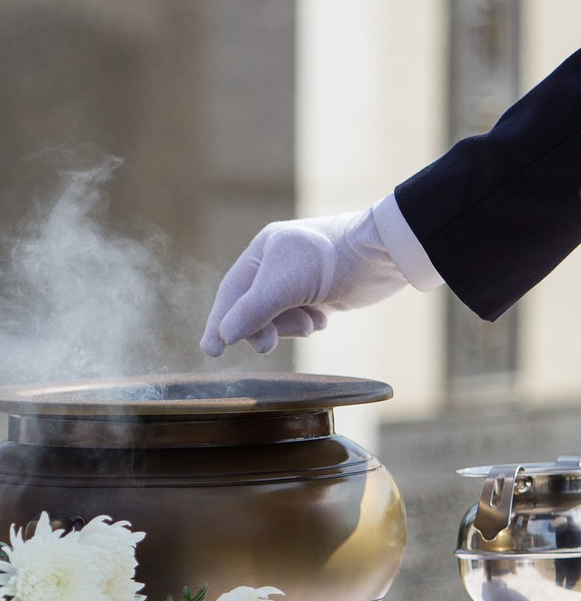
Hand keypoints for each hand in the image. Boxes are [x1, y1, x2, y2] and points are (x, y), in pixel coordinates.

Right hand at [200, 208, 410, 354]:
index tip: (211, 350)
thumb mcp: (287, 285)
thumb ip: (253, 310)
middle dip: (263, 328)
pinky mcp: (319, 292)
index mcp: (262, 251)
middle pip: (252, 308)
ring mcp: (298, 278)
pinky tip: (323, 317)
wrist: (388, 253)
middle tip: (268, 346)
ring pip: (277, 316)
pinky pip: (299, 317)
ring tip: (312, 322)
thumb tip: (225, 334)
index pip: (231, 292)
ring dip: (290, 326)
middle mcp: (276, 263)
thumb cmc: (335, 260)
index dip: (219, 321)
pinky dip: (308, 322)